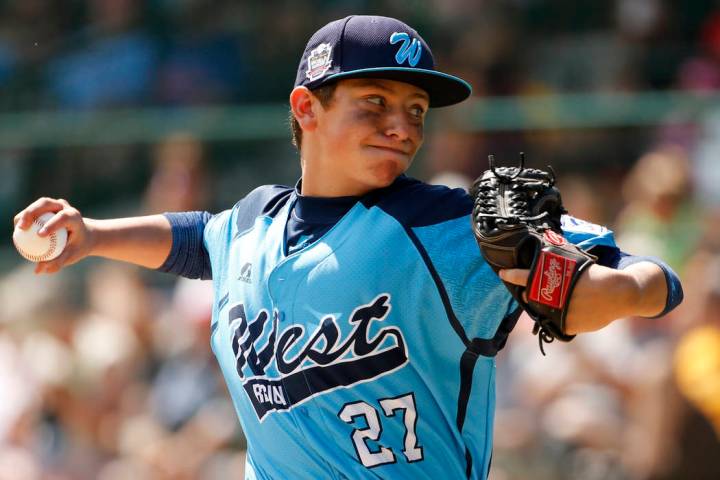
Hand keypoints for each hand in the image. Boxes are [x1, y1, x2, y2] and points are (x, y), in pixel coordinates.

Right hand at [14, 197, 94, 273]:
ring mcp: (56, 205)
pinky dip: (25, 218)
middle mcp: (65, 207)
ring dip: (25, 214)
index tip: (40, 235)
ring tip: (18, 228)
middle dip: (31, 212)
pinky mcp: (47, 207)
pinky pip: (34, 210)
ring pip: (38, 204)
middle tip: (22, 227)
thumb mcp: (72, 255)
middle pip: (46, 203)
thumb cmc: (78, 246)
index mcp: (74, 217)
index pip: (63, 217)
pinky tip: (18, 229)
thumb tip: (38, 270)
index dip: (51, 224)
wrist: (85, 235)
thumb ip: (57, 261)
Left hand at [499, 264, 639, 333]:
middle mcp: (555, 298)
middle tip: (528, 291)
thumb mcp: (577, 264)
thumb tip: (546, 252)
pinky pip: (558, 322)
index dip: (513, 275)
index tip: (502, 273)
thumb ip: (560, 265)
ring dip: (543, 305)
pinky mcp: (568, 326)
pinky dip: (563, 316)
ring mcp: (560, 314)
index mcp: (556, 280)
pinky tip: (575, 309)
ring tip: (557, 299)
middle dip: (528, 294)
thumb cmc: (598, 275)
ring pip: (543, 311)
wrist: (620, 293)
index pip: (527, 277)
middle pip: (533, 297)